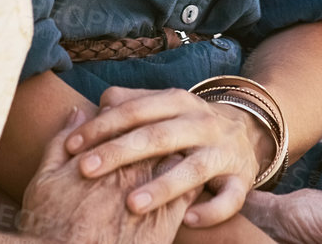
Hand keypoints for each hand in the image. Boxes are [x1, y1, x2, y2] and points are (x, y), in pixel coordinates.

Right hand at [23, 110, 191, 243]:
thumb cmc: (50, 225)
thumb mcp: (44, 180)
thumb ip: (59, 142)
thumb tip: (78, 111)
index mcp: (105, 153)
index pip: (126, 120)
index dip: (127, 118)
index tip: (126, 122)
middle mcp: (131, 168)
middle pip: (155, 135)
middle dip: (157, 131)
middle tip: (155, 136)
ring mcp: (151, 193)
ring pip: (176, 159)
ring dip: (176, 154)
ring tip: (173, 157)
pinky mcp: (165, 222)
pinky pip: (189, 193)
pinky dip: (189, 185)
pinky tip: (186, 186)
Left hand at [66, 85, 267, 226]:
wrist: (248, 130)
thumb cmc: (189, 122)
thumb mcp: (164, 105)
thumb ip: (129, 104)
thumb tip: (92, 108)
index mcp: (177, 101)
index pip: (135, 111)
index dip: (102, 126)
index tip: (72, 145)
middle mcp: (201, 123)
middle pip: (158, 136)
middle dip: (120, 152)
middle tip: (87, 169)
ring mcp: (223, 151)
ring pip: (193, 169)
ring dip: (163, 186)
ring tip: (133, 204)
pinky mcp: (241, 178)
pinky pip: (230, 198)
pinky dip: (212, 209)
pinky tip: (189, 220)